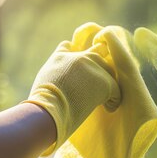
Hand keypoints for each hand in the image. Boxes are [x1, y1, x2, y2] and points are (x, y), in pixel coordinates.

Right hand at [22, 23, 120, 155]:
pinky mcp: (104, 82)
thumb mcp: (40, 80)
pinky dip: (113, 99)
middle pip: (96, 52)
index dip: (75, 56)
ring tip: (103, 98)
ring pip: (108, 69)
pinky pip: (116, 88)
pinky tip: (107, 107)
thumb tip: (51, 77)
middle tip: (95, 85)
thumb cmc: (40, 103)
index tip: (78, 70)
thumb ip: (50, 72)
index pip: (69, 46)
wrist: (46, 111)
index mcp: (60, 56)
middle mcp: (78, 57)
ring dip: (107, 83)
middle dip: (98, 67)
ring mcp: (92, 67)